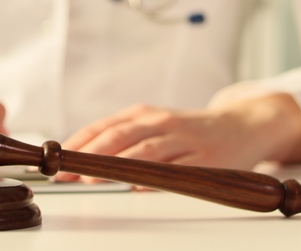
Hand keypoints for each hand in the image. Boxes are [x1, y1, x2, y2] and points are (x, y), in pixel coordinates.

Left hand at [55, 94, 300, 180]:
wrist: (243, 125)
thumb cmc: (190, 130)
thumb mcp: (155, 125)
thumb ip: (124, 138)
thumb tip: (81, 158)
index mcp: (145, 114)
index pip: (104, 127)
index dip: (79, 143)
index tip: (57, 159)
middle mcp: (162, 122)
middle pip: (120, 136)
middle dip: (90, 154)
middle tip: (68, 171)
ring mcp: (185, 140)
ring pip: (146, 151)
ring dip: (117, 165)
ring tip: (92, 177)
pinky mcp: (207, 160)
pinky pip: (178, 170)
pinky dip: (156, 178)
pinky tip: (138, 186)